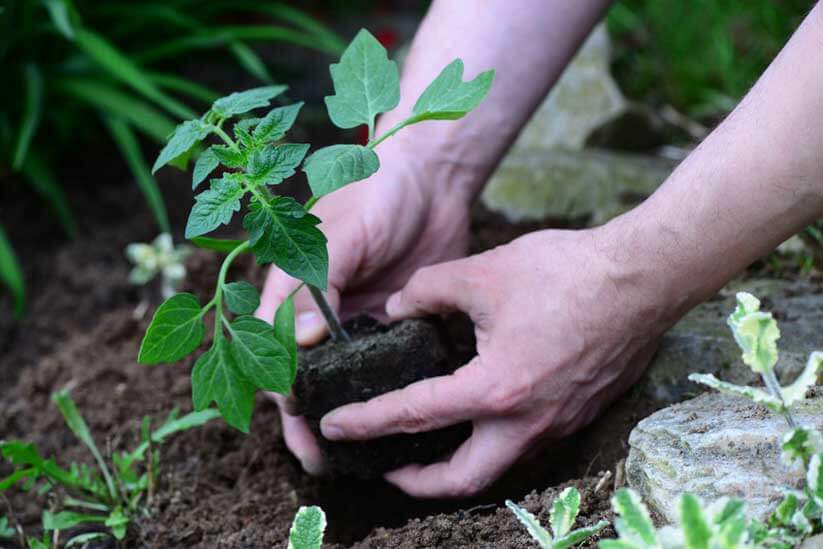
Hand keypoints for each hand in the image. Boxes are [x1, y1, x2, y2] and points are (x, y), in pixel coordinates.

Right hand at [255, 145, 475, 474]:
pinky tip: (389, 421)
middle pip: (303, 375)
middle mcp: (319, 310)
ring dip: (342, 413)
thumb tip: (297, 345)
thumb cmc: (375, 194)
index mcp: (292, 289)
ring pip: (340, 378)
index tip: (299, 421)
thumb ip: (316, 287)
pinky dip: (380, 393)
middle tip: (321, 460)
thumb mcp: (339, 235)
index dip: (280, 389)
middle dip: (306, 419)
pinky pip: (382, 365)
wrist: (432, 179)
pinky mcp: (393, 322)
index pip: (272, 350)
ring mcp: (355, 319)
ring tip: (352, 457)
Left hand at [318, 227, 665, 496]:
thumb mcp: (483, 271)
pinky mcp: (580, 410)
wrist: (645, 275)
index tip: (334, 426)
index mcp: (497, 390)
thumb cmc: (568, 272)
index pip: (416, 415)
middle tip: (389, 466)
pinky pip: (528, 441)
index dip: (368, 421)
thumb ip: (428, 290)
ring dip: (460, 461)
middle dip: (419, 482)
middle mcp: (529, 421)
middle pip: (465, 479)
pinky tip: (484, 407)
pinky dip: (494, 437)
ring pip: (501, 464)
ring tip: (431, 441)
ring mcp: (560, 421)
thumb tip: (398, 306)